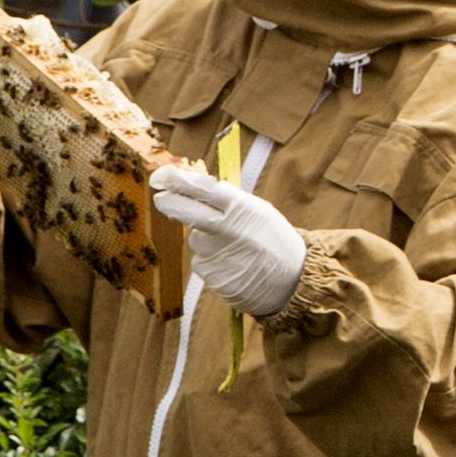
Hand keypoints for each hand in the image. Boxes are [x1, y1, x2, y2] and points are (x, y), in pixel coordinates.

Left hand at [150, 163, 308, 320]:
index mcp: (244, 209)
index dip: (180, 181)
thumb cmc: (273, 240)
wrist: (294, 281)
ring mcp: (222, 256)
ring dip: (204, 240)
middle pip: (188, 212)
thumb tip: (192, 186)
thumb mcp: (259, 212)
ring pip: (196, 241)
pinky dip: (211, 262)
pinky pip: (202, 263)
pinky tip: (232, 265)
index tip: (163, 175)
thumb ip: (229, 202)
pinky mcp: (216, 278)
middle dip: (170, 203)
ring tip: (232, 248)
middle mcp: (231, 231)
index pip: (205, 189)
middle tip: (160, 198)